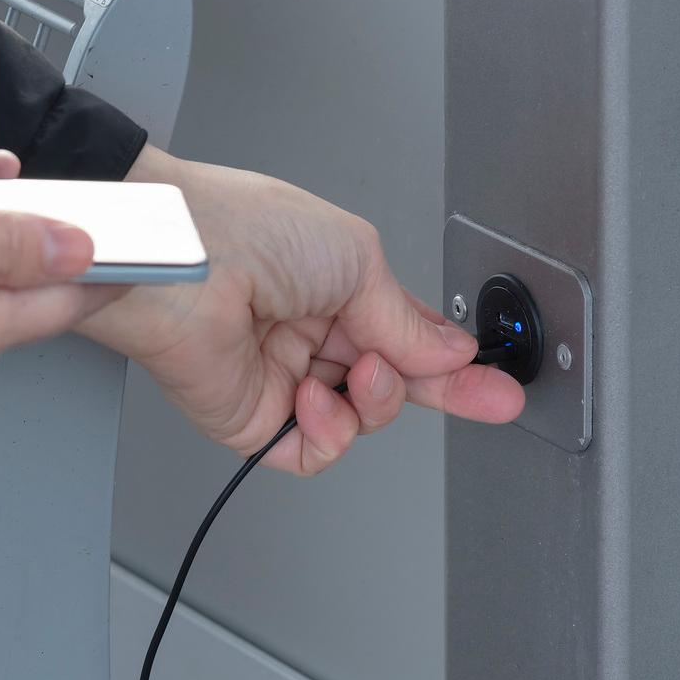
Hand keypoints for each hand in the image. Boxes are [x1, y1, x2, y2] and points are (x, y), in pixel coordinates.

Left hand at [78, 145, 525, 472]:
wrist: (180, 257)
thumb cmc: (243, 229)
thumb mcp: (357, 257)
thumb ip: (406, 318)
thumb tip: (450, 352)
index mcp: (334, 289)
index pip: (408, 339)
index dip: (456, 368)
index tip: (498, 389)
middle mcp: (307, 335)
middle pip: (390, 385)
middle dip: (430, 388)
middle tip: (468, 389)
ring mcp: (280, 379)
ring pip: (359, 420)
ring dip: (373, 399)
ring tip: (357, 368)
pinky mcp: (251, 420)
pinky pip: (310, 451)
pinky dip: (328, 432)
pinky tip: (315, 397)